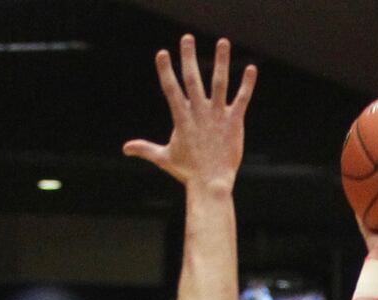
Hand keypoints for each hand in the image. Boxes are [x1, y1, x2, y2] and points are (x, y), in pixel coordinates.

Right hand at [124, 35, 256, 188]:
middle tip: (187, 38)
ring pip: (219, 83)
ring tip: (223, 41)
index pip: (171, 89)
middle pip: (192, 79)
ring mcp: (217, 116)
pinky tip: (251, 68)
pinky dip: (247, 84)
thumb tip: (125, 148)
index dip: (166, 71)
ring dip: (221, 61)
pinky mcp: (233, 122)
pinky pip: (242, 99)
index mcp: (181, 118)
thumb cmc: (187, 172)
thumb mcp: (164, 158)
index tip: (162, 53)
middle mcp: (199, 113)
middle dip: (189, 57)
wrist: (211, 184)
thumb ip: (145, 149)